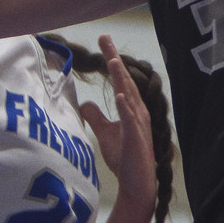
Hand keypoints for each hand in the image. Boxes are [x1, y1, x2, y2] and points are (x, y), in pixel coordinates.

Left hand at [80, 35, 155, 208]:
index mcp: (132, 109)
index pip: (122, 79)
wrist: (137, 183)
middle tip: (105, 38)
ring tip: (112, 60)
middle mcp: (138, 112)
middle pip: (126, 80)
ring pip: (130, 96)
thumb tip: (84, 102)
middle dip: (116, 59)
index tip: (104, 41)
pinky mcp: (136, 139)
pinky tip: (120, 95)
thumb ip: (96, 116)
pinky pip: (131, 120)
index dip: (113, 60)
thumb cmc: (124, 158)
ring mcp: (139, 125)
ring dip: (122, 78)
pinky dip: (126, 107)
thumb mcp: (106, 133)